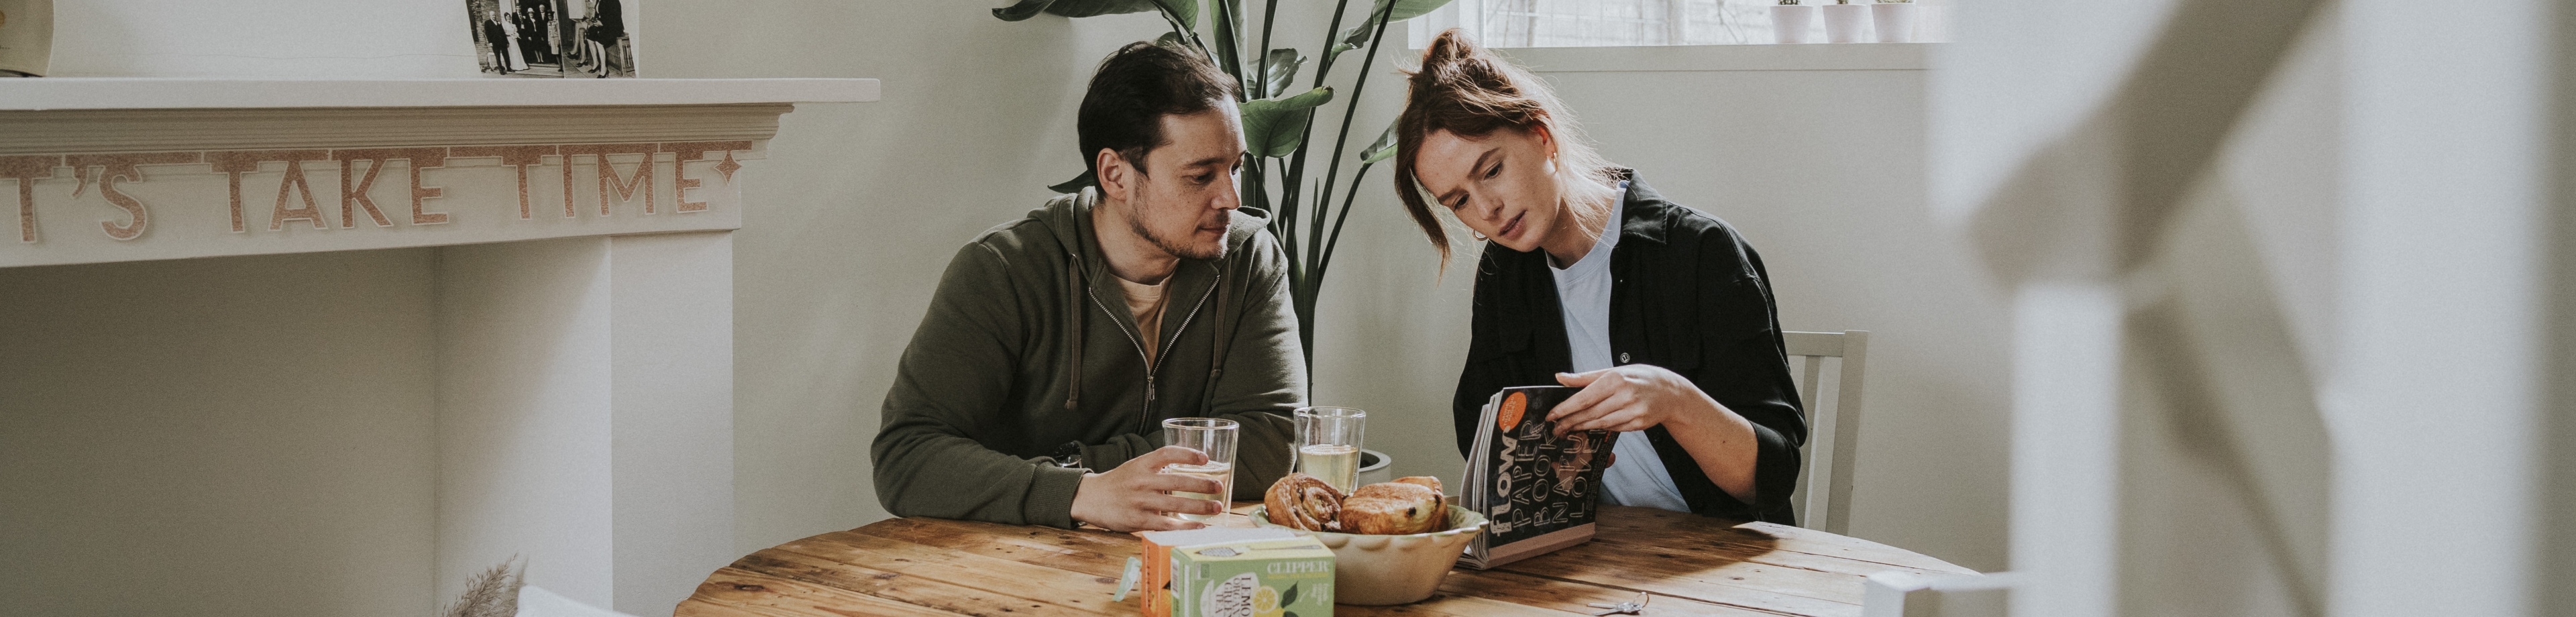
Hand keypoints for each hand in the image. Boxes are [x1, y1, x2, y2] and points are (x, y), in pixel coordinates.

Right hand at [1068, 445, 1227, 531]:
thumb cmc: (1118, 483)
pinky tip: (1198, 526)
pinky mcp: (1138, 520)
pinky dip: (1184, 526)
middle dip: (1202, 484)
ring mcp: (1140, 501)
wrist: (1090, 498)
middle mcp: (1141, 481)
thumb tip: (1188, 469)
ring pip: (1175, 504)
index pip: (1167, 453)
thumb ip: (1157, 468)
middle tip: (1219, 486)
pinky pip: (1166, 524)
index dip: (1188, 454)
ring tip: (1216, 507)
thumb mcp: (1135, 467)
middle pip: (1177, 481)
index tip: (1205, 458)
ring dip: (1199, 507)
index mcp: (1141, 464)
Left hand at [1549, 365, 1713, 435]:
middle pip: (1590, 413)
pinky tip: (1589, 427)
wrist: (1671, 392)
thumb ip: (1585, 377)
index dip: (1566, 408)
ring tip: (1568, 429)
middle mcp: (1625, 395)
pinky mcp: (1639, 424)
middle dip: (1570, 421)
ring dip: (1582, 427)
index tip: (1552, 415)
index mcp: (1616, 379)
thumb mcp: (1614, 370)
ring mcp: (1634, 411)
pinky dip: (1600, 428)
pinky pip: (1613, 428)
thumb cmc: (1640, 378)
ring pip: (1601, 423)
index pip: (1584, 397)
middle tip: (1556, 427)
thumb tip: (1561, 377)